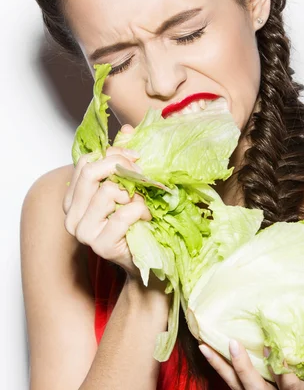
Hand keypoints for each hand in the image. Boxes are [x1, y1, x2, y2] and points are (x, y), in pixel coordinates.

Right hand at [63, 124, 150, 277]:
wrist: (142, 258)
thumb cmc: (133, 223)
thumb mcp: (128, 186)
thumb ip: (123, 159)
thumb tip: (128, 130)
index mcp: (74, 198)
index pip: (85, 163)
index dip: (112, 155)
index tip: (135, 157)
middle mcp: (71, 214)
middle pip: (91, 172)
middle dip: (121, 166)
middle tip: (142, 173)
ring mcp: (83, 231)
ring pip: (107, 191)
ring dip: (134, 195)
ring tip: (143, 205)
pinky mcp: (99, 244)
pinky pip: (123, 213)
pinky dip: (140, 211)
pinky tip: (146, 218)